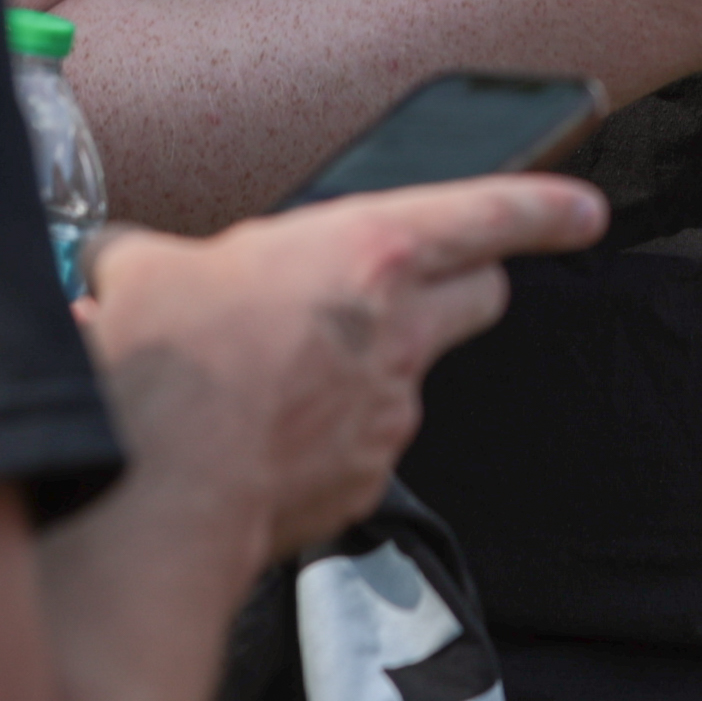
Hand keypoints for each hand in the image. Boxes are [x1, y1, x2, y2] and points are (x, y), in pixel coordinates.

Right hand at [81, 173, 606, 558]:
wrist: (161, 494)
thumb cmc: (165, 367)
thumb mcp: (145, 270)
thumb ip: (154, 255)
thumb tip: (117, 264)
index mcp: (368, 253)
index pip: (489, 213)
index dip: (544, 206)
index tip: (584, 207)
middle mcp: (400, 332)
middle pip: (480, 295)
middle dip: (465, 284)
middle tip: (414, 288)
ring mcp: (391, 415)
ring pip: (408, 378)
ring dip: (365, 370)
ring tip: (275, 378)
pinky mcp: (364, 483)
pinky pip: (360, 449)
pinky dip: (326, 441)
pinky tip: (262, 442)